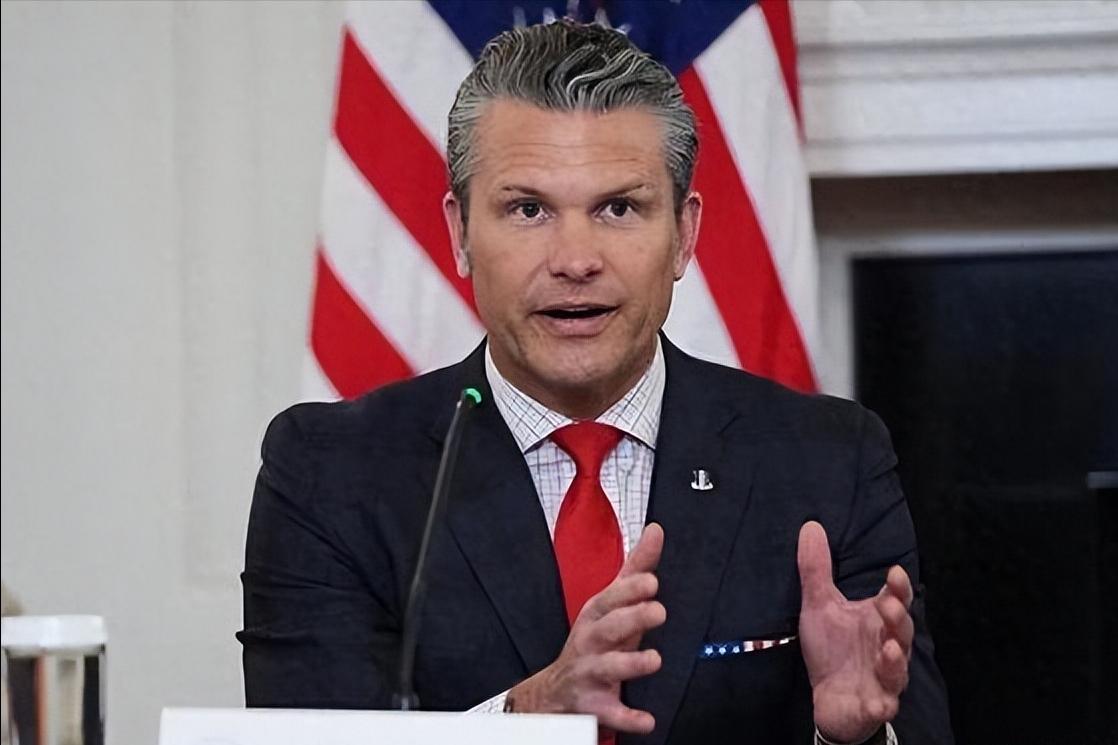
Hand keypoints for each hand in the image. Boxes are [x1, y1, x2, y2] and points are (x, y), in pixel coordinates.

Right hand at [507, 523, 665, 733]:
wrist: (556, 691)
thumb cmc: (595, 640)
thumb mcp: (611, 604)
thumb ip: (635, 570)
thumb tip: (656, 530)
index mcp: (596, 615)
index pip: (609, 598)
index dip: (629, 590)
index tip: (651, 581)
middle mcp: (590, 642)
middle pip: (608, 628)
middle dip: (632, 618)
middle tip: (659, 612)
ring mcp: (589, 674)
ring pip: (607, 668)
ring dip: (630, 664)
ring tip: (654, 660)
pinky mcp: (593, 706)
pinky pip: (611, 713)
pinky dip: (628, 718)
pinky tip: (648, 720)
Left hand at [797, 521, 913, 743]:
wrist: (828, 698)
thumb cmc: (832, 649)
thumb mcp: (819, 605)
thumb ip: (817, 569)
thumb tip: (810, 526)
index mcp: (878, 620)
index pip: (896, 599)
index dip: (899, 588)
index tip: (895, 572)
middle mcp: (889, 646)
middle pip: (902, 631)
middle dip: (898, 618)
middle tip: (888, 606)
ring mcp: (885, 678)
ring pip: (897, 669)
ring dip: (895, 660)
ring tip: (888, 648)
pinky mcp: (875, 705)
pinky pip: (883, 705)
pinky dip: (882, 703)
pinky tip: (879, 702)